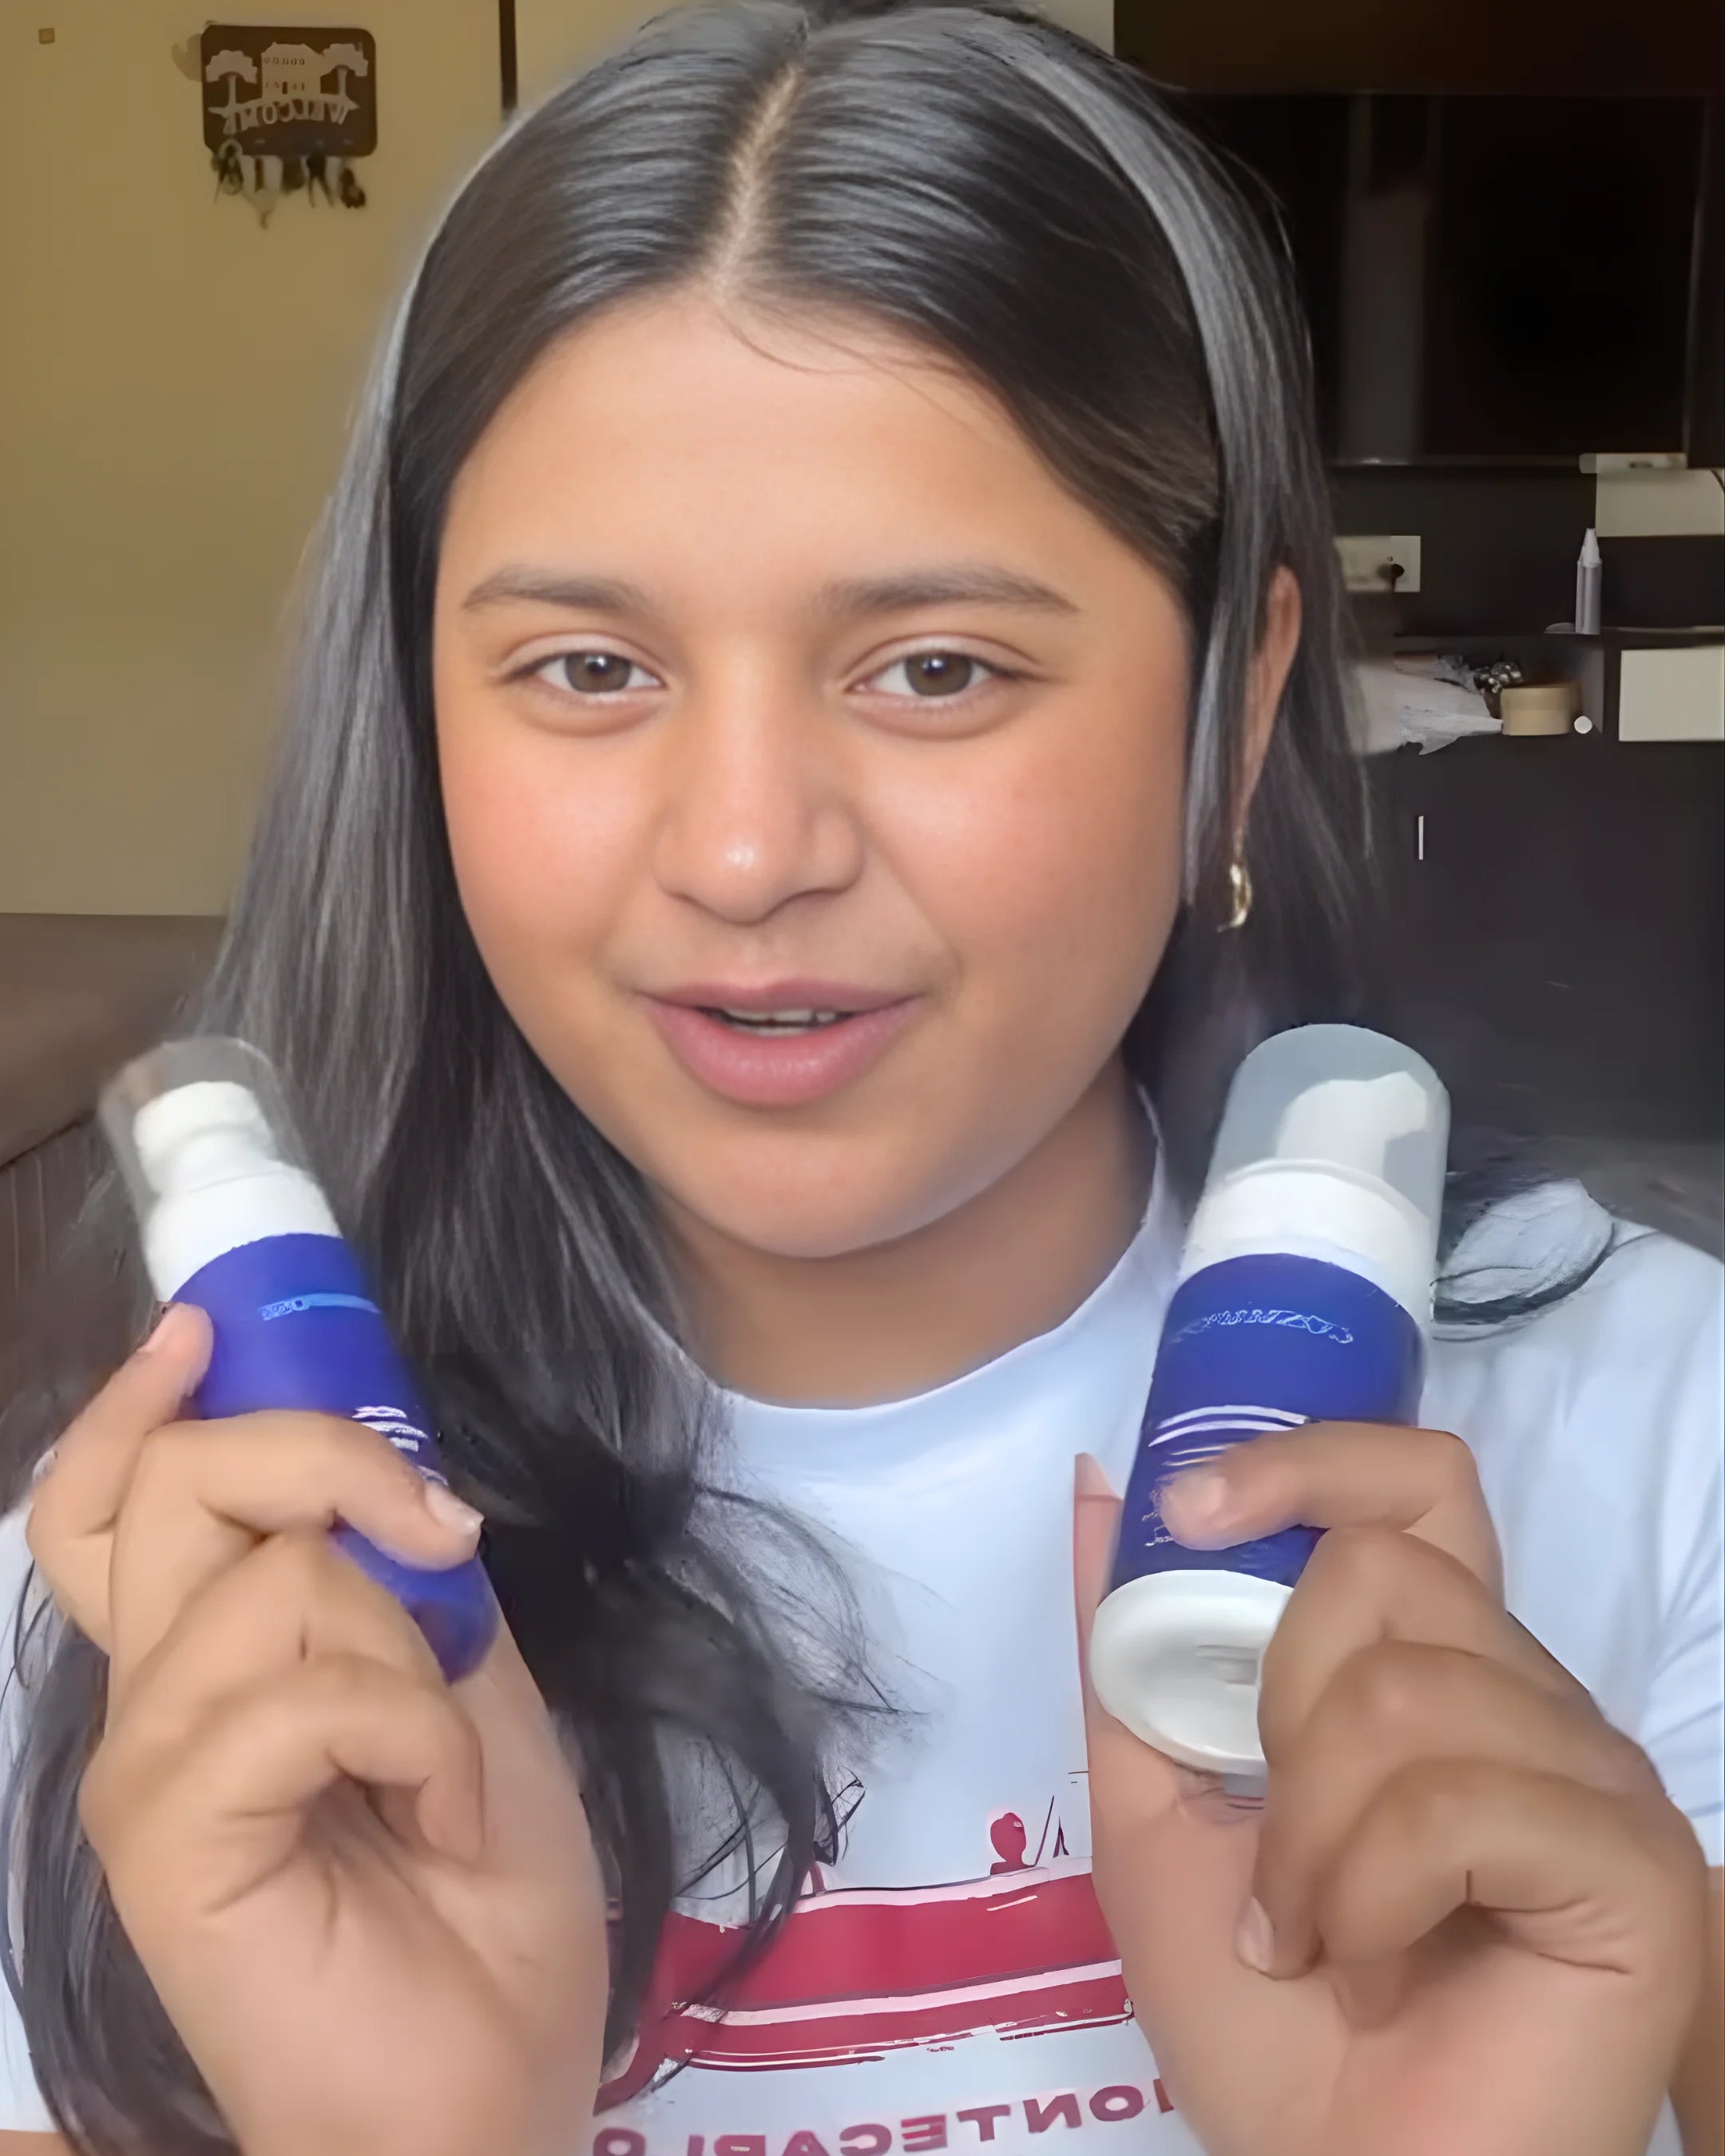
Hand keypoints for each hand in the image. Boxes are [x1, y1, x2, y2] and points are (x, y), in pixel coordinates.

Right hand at [28, 1305, 606, 2155]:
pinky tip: (434, 1822)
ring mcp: (149, 1769)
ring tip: (445, 1770)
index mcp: (213, 1662)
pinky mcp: (162, 1840)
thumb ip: (404, 1582)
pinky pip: (302, 1696)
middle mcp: (156, 1700)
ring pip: (272, 1581)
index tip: (205, 1330)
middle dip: (325, 1458)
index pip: (115, 1504)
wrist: (490, 2080)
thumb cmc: (484, 1897)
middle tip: (438, 1532)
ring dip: (413, 1658)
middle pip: (180, 1484)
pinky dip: (415, 1737)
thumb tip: (388, 1478)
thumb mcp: (470, 1689)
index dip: (142, 1405)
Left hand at [1074, 1424, 1708, 2155]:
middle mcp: (1528, 1696)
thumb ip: (1124, 1652)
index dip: (1306, 1462)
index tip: (1186, 1507)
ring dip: (1308, 1839)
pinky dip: (1372, 1897)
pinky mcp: (1636, 1865)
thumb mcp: (1152, 1812)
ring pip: (1402, 1691)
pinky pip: (1461, 1804)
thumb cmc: (1263, 2019)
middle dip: (1278, 1711)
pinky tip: (1381, 1968)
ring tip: (1316, 1935)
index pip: (1412, 1484)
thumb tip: (1091, 1482)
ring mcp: (1594, 1776)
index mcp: (1436, 1667)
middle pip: (1380, 1570)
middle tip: (1274, 1841)